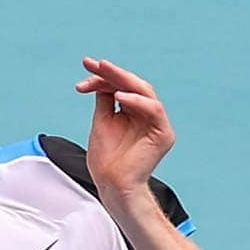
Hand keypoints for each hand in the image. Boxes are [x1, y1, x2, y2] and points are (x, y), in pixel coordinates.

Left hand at [75, 57, 174, 202]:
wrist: (112, 185)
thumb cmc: (106, 160)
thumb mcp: (101, 122)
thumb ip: (104, 100)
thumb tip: (99, 78)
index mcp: (133, 112)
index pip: (121, 86)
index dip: (104, 75)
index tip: (86, 66)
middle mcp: (147, 114)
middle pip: (133, 85)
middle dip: (112, 72)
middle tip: (94, 63)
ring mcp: (157, 123)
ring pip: (144, 91)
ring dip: (123, 80)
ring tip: (104, 71)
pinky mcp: (163, 134)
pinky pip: (153, 110)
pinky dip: (136, 101)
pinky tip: (119, 96)